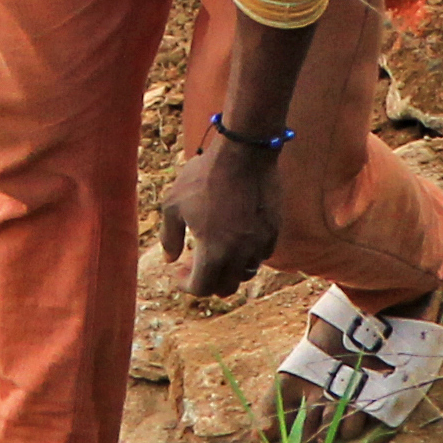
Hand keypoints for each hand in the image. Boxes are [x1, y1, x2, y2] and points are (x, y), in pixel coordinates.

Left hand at [156, 136, 280, 299]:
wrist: (244, 154)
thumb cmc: (205, 177)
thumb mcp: (174, 204)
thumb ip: (169, 236)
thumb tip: (169, 259)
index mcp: (213, 252)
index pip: (201, 288)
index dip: (186, 285)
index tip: (179, 272)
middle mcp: (239, 255)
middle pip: (225, 288)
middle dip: (208, 282)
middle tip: (195, 265)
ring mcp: (260, 244)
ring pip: (245, 274)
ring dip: (228, 270)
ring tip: (216, 252)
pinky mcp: (273, 232)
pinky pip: (261, 255)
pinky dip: (247, 256)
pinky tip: (236, 238)